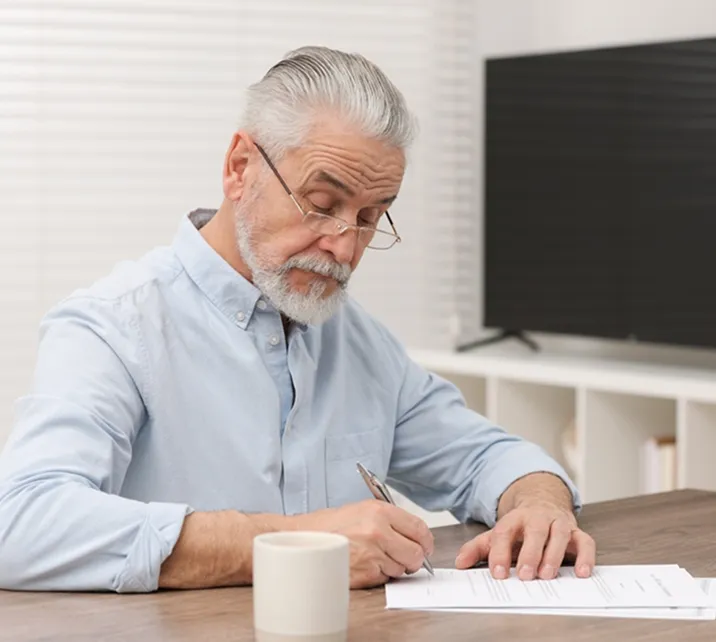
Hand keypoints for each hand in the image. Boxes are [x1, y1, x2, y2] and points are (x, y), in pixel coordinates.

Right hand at [291, 500, 433, 588]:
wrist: (303, 539)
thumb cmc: (330, 525)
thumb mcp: (362, 510)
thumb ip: (391, 520)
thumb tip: (417, 536)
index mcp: (380, 511)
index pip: (420, 528)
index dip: (426, 541)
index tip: (425, 546)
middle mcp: (378, 530)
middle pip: (417, 553)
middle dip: (414, 558)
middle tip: (405, 557)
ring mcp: (372, 553)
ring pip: (402, 568)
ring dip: (393, 567)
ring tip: (374, 556)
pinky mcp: (365, 573)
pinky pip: (385, 578)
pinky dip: (379, 575)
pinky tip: (364, 564)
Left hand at [454, 500, 595, 580]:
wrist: (543, 502)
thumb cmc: (520, 526)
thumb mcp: (498, 534)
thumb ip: (479, 548)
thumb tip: (460, 562)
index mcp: (514, 519)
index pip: (504, 532)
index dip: (500, 552)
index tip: (498, 573)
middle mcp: (537, 518)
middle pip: (535, 531)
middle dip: (530, 553)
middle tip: (525, 575)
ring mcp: (558, 523)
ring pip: (559, 534)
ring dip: (554, 554)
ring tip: (548, 575)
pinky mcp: (577, 532)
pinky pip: (585, 541)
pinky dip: (586, 556)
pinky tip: (582, 573)